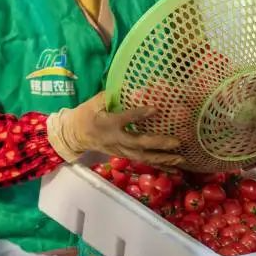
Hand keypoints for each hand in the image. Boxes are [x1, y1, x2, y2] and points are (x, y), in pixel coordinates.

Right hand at [48, 91, 184, 166]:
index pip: (126, 119)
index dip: (141, 114)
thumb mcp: (96, 101)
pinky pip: (144, 162)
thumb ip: (113, 95)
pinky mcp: (125, 156)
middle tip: (176, 142)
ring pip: (143, 157)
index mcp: (108, 123)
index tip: (156, 108)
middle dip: (158, 143)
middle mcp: (116, 140)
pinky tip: (175, 170)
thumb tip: (133, 85)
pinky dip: (160, 166)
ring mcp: (121, 151)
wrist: (75, 135)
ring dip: (163, 159)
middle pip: (139, 144)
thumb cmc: (87, 114)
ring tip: (180, 160)